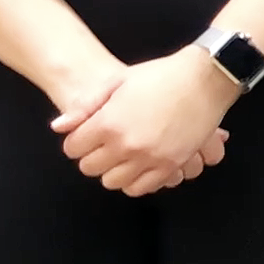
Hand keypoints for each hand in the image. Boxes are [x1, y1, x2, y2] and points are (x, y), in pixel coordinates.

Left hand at [55, 46, 242, 195]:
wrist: (205, 78)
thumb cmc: (162, 75)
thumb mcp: (118, 81)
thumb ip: (85, 105)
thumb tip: (59, 127)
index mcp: (108, 123)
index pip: (73, 148)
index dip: (78, 140)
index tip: (88, 134)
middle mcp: (126, 145)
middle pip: (90, 168)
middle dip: (93, 156)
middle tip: (105, 144)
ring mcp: (149, 157)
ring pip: (112, 182)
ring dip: (113, 170)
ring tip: (123, 155)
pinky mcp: (170, 165)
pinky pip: (141, 188)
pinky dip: (135, 181)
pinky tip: (139, 165)